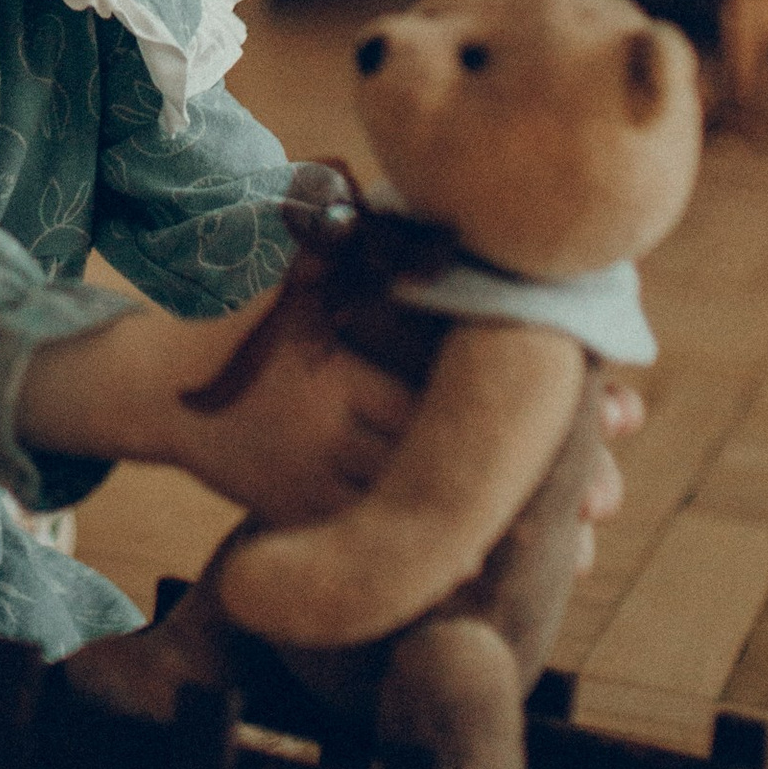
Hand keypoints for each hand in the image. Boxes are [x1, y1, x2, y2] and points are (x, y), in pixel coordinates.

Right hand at [19, 274, 643, 536]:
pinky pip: (388, 556)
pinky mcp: (309, 524)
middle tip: (616, 495)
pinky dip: (445, 565)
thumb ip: (348, 227)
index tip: (613, 410)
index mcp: (339, 379)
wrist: (150, 391)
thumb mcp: (290, 263)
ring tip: (587, 550)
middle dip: (542, 486)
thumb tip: (420, 194)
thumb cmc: (236, 315)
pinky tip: (502, 574)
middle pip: (458, 471)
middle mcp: (335, 446)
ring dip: (506, 537)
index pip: (453, 401)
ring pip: (431, 523)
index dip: (536, 414)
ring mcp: (322, 493)